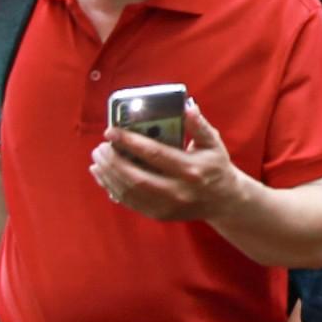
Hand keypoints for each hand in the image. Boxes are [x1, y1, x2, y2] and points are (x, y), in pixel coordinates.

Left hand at [92, 102, 250, 223]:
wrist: (224, 201)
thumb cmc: (216, 166)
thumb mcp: (213, 142)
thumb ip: (199, 124)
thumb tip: (186, 107)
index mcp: (191, 169)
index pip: (155, 154)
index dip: (130, 142)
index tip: (111, 131)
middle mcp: (178, 190)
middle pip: (137, 177)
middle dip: (113, 162)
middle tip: (100, 147)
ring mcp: (167, 206)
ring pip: (130, 192)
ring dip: (108, 176)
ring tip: (97, 159)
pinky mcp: (159, 215)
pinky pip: (130, 203)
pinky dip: (113, 189)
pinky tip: (103, 176)